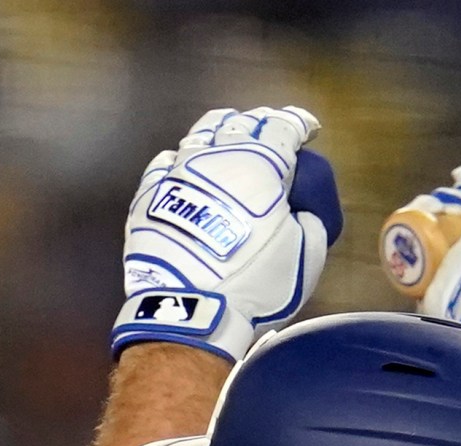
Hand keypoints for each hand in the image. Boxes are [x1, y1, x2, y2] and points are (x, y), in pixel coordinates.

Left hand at [116, 105, 343, 363]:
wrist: (190, 308)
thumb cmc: (255, 281)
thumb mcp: (307, 254)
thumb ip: (311, 220)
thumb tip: (301, 210)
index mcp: (260, 164)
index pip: (282, 126)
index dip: (298, 123)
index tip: (307, 127)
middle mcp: (216, 156)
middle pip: (240, 123)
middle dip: (260, 123)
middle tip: (272, 133)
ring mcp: (177, 171)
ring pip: (200, 133)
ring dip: (221, 132)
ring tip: (229, 138)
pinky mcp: (149, 193)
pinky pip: (166, 161)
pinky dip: (181, 158)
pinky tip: (185, 164)